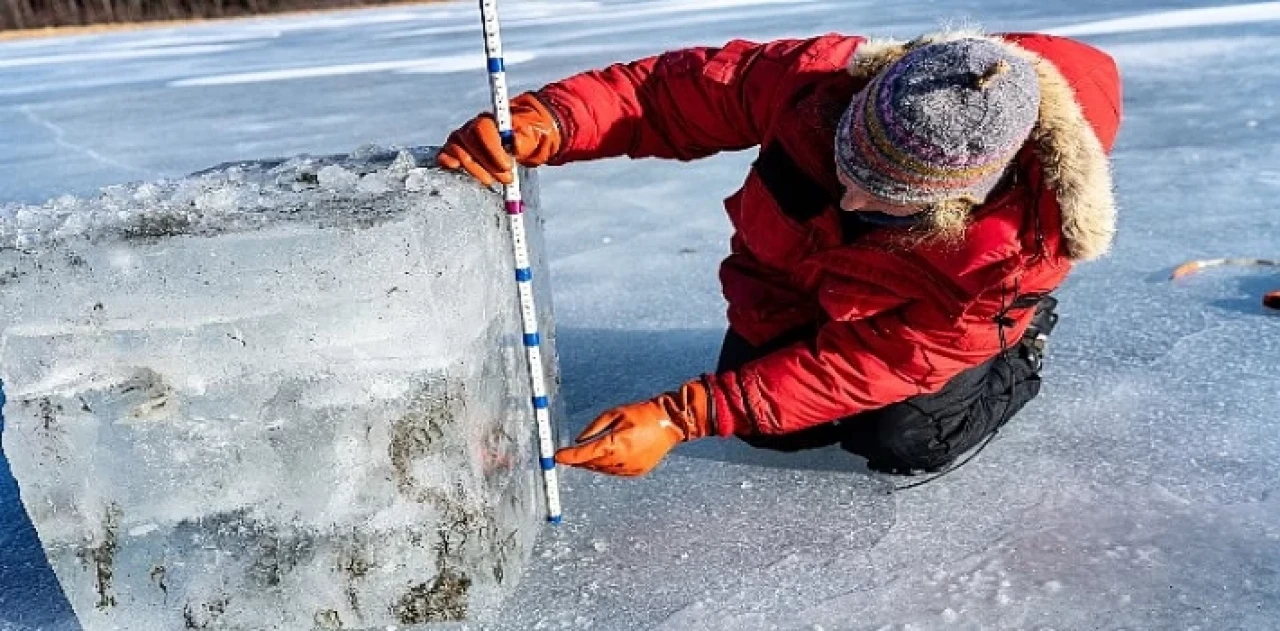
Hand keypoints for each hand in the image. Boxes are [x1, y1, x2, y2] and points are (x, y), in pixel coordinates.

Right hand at [438, 93, 560, 185]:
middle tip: (507, 179)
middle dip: (489, 165)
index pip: (483, 129)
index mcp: (489, 120)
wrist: (515, 142)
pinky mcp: (452, 153)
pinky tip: (460, 171)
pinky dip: (450, 165)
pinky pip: (444, 158)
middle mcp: (470, 128)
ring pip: (459, 154)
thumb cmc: (521, 138)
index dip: (493, 149)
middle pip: (471, 143)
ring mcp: (459, 140)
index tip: (508, 166)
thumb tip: (515, 142)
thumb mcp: (529, 138)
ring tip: (495, 181)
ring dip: (477, 171)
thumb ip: (524, 139)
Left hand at [555, 379, 714, 476]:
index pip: (585, 454)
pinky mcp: (636, 471)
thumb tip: (579, 440)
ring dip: (591, 464)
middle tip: (567, 456)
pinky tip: (603, 458)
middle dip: (579, 460)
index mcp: (616, 443)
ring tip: (585, 456)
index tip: (557, 457)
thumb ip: (594, 428)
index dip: (569, 456)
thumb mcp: (615, 413)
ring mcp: (630, 468)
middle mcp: (622, 459)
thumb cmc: (643, 414)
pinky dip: (606, 466)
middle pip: (592, 464)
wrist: (670, 423)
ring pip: (602, 470)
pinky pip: (614, 471)